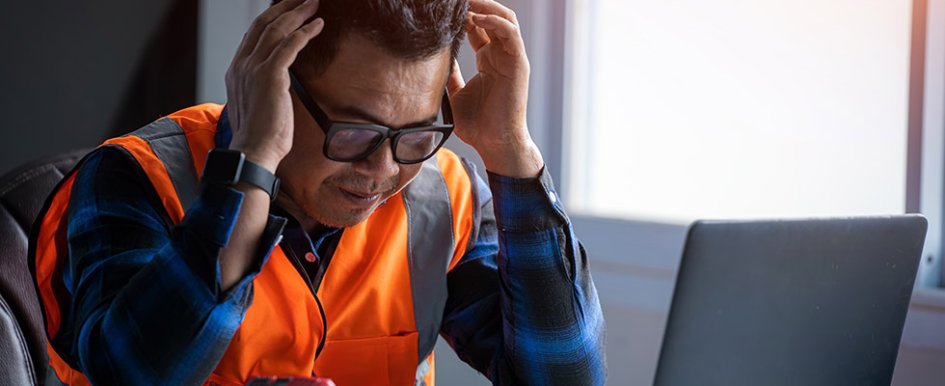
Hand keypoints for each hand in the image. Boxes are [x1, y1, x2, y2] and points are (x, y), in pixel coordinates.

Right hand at [225, 0, 323, 171]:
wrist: (254, 152)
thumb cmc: (261, 137)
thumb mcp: (257, 105)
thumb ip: (262, 88)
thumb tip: (277, 83)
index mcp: (236, 71)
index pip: (253, 34)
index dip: (272, 18)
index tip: (288, 9)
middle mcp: (242, 65)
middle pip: (263, 24)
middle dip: (285, 7)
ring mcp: (253, 68)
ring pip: (277, 30)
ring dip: (297, 13)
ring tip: (314, 3)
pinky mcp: (270, 75)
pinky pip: (289, 45)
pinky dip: (305, 32)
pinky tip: (318, 25)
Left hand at [448, 0, 542, 177]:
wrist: (495, 143)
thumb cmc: (477, 124)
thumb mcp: (454, 94)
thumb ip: (448, 74)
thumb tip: (432, 60)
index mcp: (488, 60)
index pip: (477, 27)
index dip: (463, 15)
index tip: (444, 9)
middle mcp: (501, 55)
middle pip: (492, 17)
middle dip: (475, 5)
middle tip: (455, 0)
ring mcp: (511, 58)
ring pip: (504, 18)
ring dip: (485, 6)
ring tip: (466, 2)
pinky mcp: (518, 64)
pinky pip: (510, 33)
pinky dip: (494, 21)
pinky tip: (476, 18)